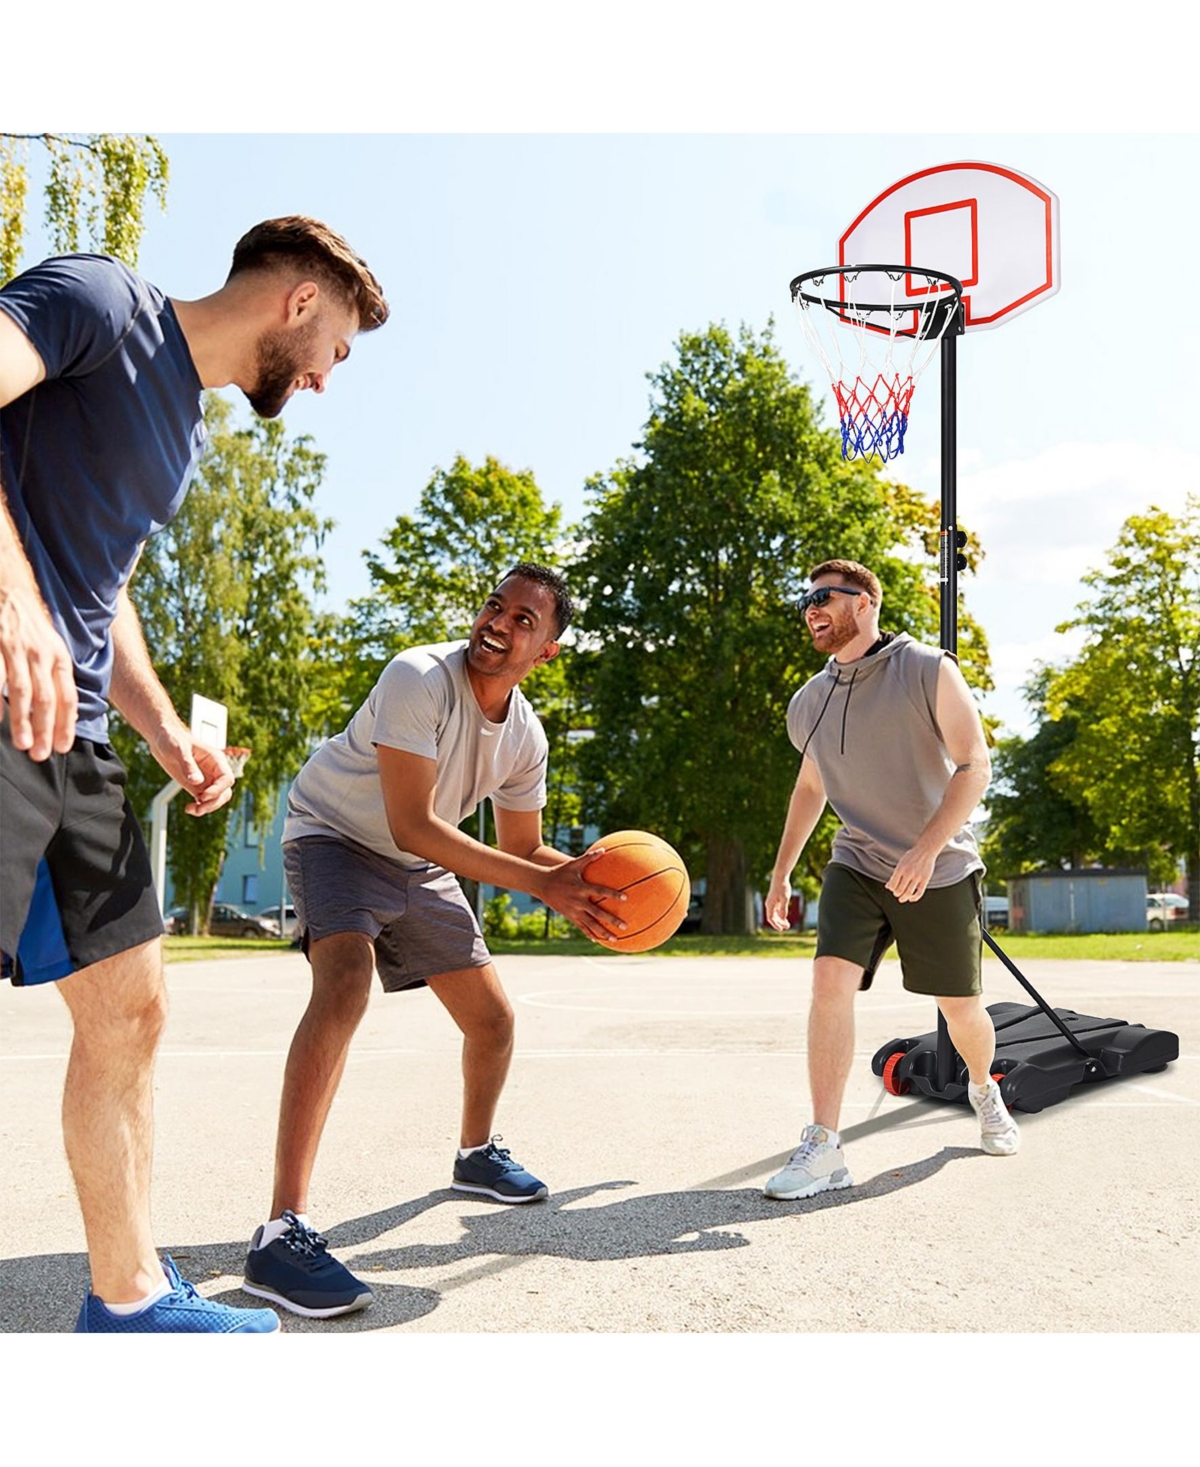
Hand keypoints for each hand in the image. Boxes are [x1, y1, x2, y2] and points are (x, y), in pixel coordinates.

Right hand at [0, 584, 76, 758]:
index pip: (67, 697)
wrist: (9, 589)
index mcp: (58, 657)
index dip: (65, 724)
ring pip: (23, 691)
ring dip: (23, 721)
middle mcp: (41, 654)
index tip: (61, 747)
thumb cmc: (30, 626)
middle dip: (45, 729)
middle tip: (40, 755)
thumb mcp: (51, 647)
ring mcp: (17, 648)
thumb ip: (57, 677)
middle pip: (47, 699)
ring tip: (22, 744)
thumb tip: (65, 714)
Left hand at [149, 727, 234, 816]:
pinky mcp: (196, 786)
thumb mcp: (179, 750)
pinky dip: (199, 808)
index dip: (218, 790)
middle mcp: (214, 771)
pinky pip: (204, 801)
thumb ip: (188, 765)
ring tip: (192, 810)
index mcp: (216, 759)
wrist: (162, 739)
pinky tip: (189, 809)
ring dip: (207, 808)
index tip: (203, 796)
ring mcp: (206, 780)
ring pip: (216, 799)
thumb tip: (197, 781)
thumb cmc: (172, 738)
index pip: (227, 779)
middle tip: (199, 807)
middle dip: (214, 802)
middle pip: (225, 792)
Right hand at [537, 849, 628, 942]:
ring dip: (603, 932)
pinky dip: (590, 934)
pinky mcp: (569, 916)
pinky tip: (598, 941)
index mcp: (581, 888)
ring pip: (591, 924)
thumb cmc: (560, 872)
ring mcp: (573, 911)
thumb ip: (589, 858)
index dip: (612, 894)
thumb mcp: (573, 864)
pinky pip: (582, 927)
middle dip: (611, 920)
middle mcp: (578, 901)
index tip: (625, 898)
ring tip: (615, 939)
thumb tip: (604, 850)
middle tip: (625, 926)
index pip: (600, 891)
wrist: (542, 884)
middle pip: (598, 913)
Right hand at [765, 875, 791, 931]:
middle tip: (787, 927)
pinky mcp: (775, 900)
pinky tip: (785, 918)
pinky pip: (776, 910)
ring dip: (780, 920)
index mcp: (770, 905)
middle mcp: (769, 905)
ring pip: (775, 914)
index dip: (775, 925)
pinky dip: (780, 915)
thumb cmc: (782, 887)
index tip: (781, 929)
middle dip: (779, 923)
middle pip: (773, 917)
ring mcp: (772, 903)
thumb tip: (782, 918)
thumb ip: (783, 909)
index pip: (771, 918)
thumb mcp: (785, 899)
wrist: (780, 877)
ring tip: (787, 924)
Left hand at [885, 845, 937, 902]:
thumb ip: (894, 875)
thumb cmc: (912, 857)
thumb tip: (888, 886)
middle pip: (900, 890)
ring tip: (902, 899)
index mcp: (900, 869)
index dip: (892, 889)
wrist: (926, 850)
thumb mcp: (901, 864)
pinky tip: (911, 898)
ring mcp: (917, 877)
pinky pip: (919, 893)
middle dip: (897, 894)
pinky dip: (914, 898)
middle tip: (897, 894)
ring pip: (908, 893)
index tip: (893, 889)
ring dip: (904, 898)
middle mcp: (908, 873)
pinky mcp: (925, 880)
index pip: (893, 885)